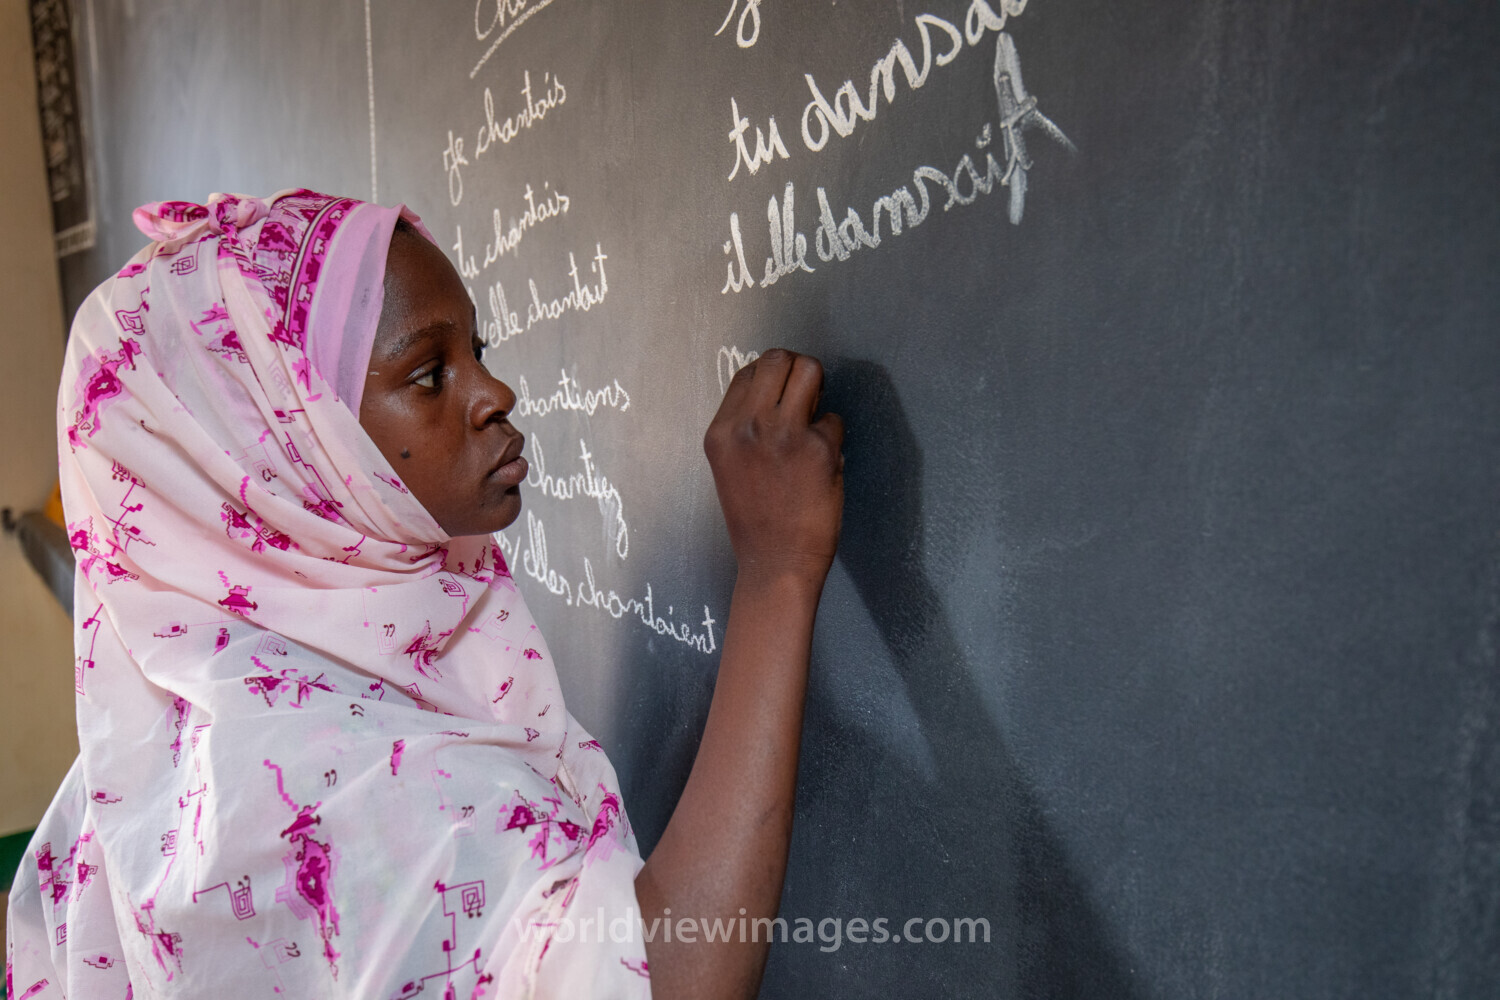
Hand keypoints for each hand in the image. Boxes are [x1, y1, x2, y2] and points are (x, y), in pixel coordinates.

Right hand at [704, 349, 843, 581]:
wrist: (776, 562)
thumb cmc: (755, 519)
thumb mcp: (730, 466)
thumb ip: (746, 429)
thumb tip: (777, 395)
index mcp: (721, 432)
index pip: (747, 373)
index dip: (772, 378)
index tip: (783, 397)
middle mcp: (748, 426)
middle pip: (778, 358)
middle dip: (798, 370)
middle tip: (807, 398)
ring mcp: (784, 433)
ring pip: (810, 371)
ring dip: (819, 389)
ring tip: (816, 419)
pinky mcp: (819, 448)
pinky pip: (834, 419)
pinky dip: (833, 437)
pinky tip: (824, 463)